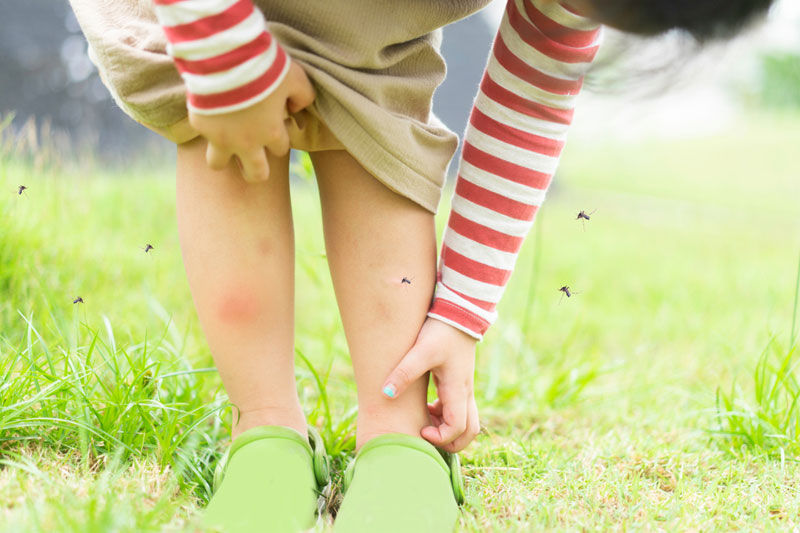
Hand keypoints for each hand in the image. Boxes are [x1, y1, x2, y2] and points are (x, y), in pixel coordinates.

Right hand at [187, 59, 314, 181]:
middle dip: (255, 171)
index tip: (272, 125)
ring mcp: (221, 138)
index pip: (280, 150)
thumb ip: (303, 95)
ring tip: (224, 140)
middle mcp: (248, 143)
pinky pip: (202, 134)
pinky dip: (206, 126)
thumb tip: (297, 107)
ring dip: (223, 156)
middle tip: (252, 157)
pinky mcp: (200, 125)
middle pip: (256, 174)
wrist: (227, 56)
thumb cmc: (264, 67)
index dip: (278, 138)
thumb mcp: (294, 77)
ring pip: (218, 164)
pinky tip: (209, 111)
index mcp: (273, 133)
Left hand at [383, 318, 479, 451]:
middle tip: (426, 438)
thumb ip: (404, 372)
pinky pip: (459, 410)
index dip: (441, 438)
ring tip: (425, 423)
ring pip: (466, 422)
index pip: (459, 428)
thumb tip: (385, 393)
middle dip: (451, 443)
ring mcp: (465, 388)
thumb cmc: (441, 331)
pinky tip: (428, 407)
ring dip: (447, 429)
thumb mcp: (421, 351)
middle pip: (470, 432)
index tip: (421, 431)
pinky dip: (445, 416)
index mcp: (457, 389)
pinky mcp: (460, 382)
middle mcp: (465, 393)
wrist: (458, 313)